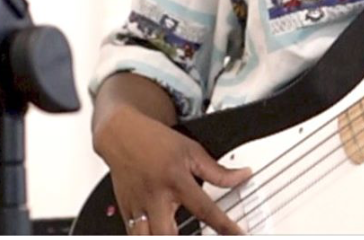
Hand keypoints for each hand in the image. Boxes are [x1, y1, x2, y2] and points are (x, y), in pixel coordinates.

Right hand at [95, 105, 250, 234]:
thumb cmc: (155, 141)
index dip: (224, 226)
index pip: (205, 209)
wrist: (121, 134)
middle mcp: (156, 197)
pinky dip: (146, 235)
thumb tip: (242, 176)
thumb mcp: (192, 151)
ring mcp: (138, 206)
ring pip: (145, 237)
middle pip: (167, 233)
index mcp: (176, 180)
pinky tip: (158, 232)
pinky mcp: (126, 212)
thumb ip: (217, 171)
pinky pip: (135, 234)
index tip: (237, 234)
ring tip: (174, 233)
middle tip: (198, 235)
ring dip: (162, 238)